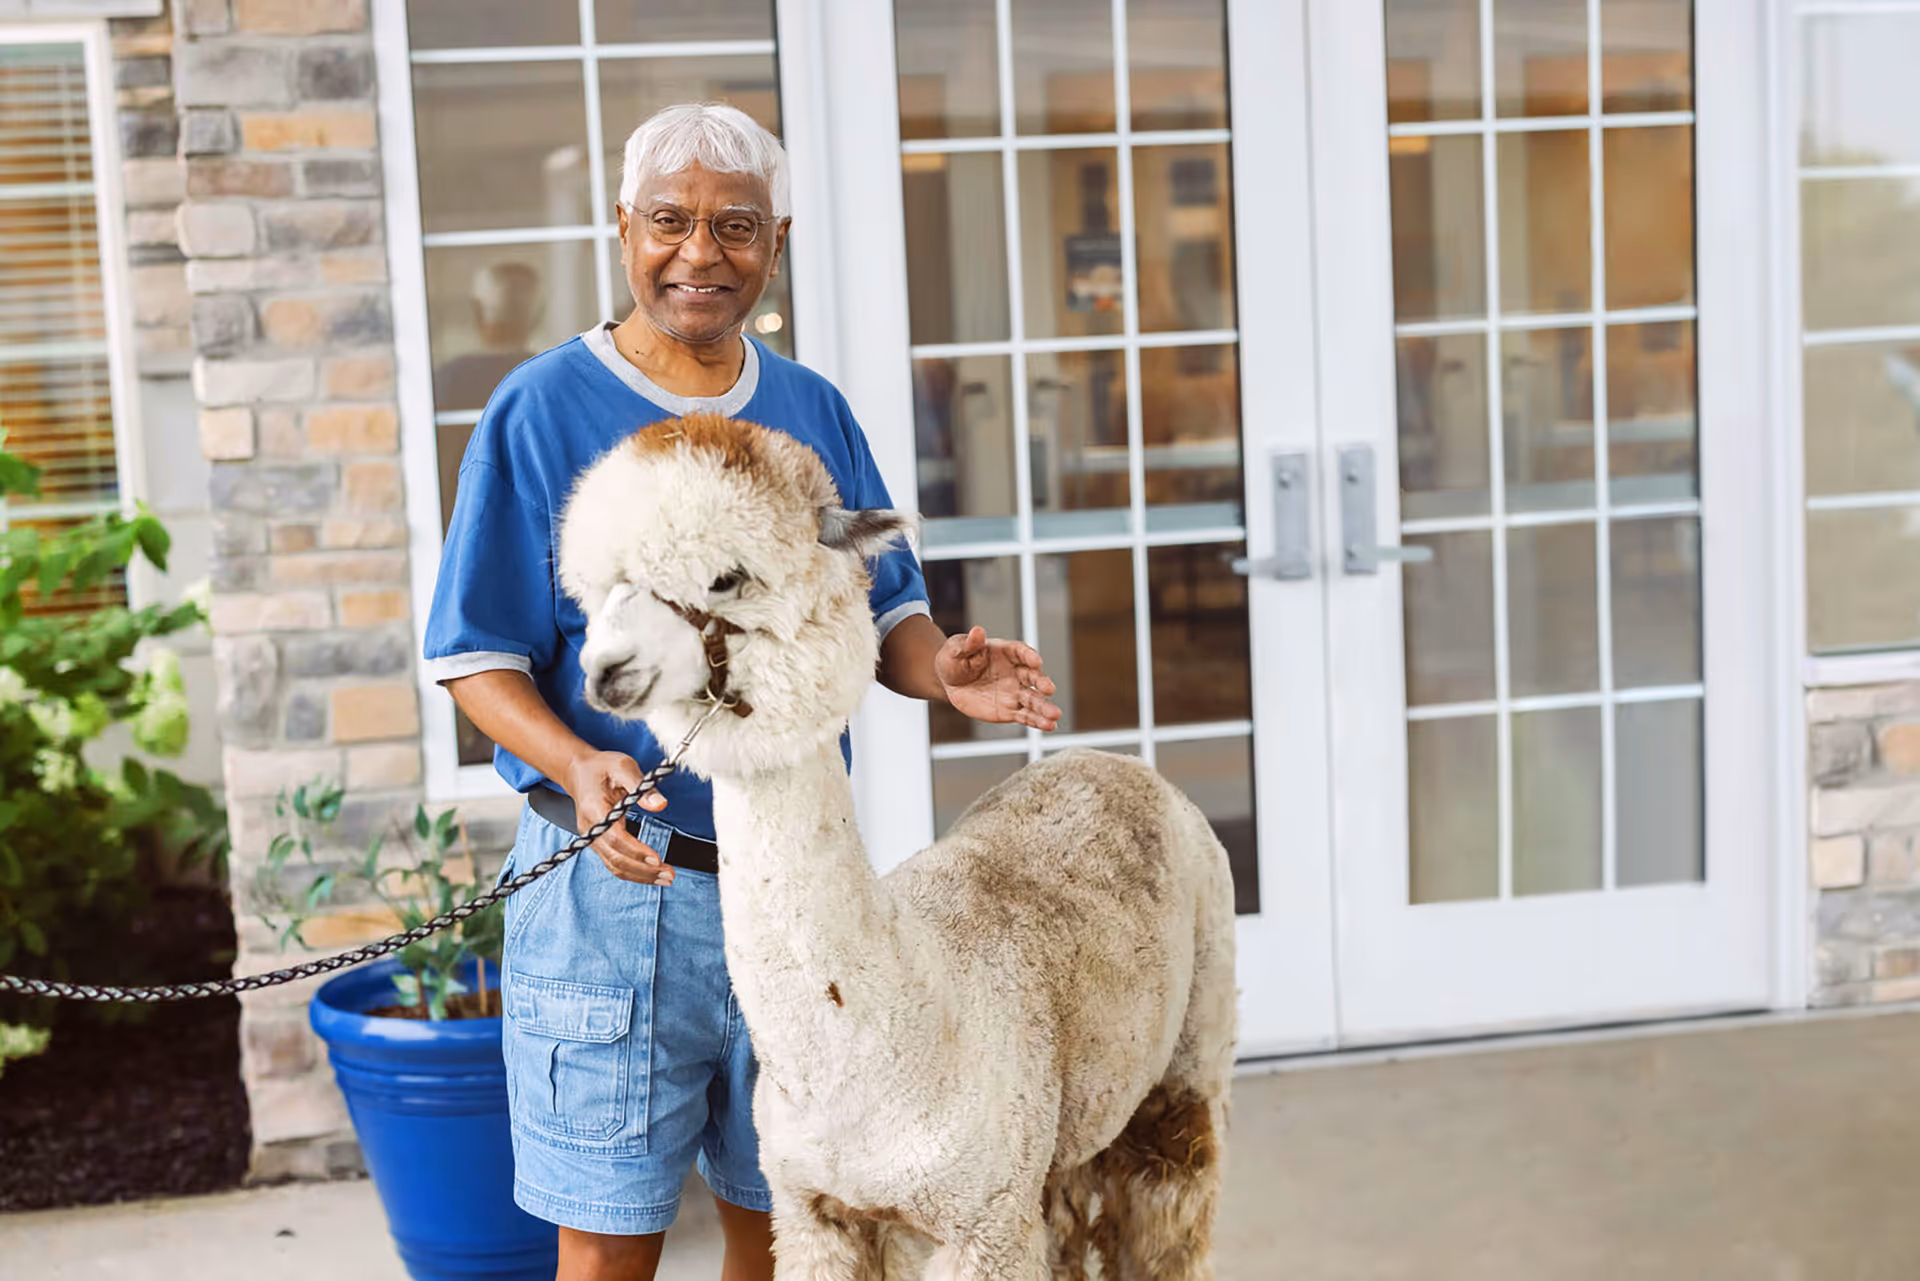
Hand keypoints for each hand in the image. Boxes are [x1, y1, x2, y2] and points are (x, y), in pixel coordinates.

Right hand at [563, 750, 673, 885]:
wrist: (578, 771)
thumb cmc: (601, 767)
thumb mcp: (623, 766)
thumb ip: (642, 786)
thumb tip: (660, 804)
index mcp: (595, 810)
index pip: (616, 838)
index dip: (636, 851)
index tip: (657, 859)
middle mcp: (590, 829)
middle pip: (616, 858)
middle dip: (644, 870)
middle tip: (670, 874)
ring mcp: (591, 838)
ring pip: (614, 866)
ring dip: (640, 876)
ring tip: (666, 878)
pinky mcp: (597, 842)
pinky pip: (613, 863)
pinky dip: (633, 872)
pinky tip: (651, 874)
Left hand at [934, 627, 1061, 730]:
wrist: (949, 682)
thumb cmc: (954, 659)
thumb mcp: (956, 649)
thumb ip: (969, 643)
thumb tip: (977, 631)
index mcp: (1006, 652)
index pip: (1021, 652)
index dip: (1029, 656)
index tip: (1036, 661)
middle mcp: (1015, 672)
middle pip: (1033, 676)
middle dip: (1042, 682)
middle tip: (1049, 689)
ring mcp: (1014, 692)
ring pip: (1032, 699)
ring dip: (1044, 707)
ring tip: (1055, 715)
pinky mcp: (1009, 710)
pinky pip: (1025, 716)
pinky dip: (1037, 721)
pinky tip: (1049, 726)